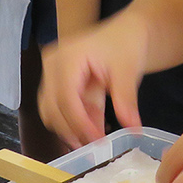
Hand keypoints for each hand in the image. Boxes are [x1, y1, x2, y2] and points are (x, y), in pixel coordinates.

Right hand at [38, 12, 150, 147]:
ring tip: (94, 142)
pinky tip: (91, 131)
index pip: (66, 98)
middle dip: (72, 131)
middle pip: (52, 108)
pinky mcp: (55, 84)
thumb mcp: (128, 70)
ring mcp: (51, 74)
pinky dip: (73, 123)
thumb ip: (126, 99)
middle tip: (96, 148)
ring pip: (50, 112)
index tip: (98, 141)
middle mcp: (52, 65)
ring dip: (70, 130)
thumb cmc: (125, 44)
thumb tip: (132, 129)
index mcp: (68, 57)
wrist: (125, 33)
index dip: (80, 123)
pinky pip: (57, 109)